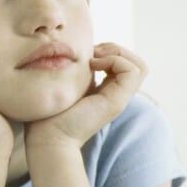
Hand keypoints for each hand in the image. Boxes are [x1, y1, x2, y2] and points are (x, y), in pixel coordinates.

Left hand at [24, 42, 147, 148]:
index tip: (86, 54)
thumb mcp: (63, 86)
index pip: (125, 64)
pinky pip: (132, 71)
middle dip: (116, 49)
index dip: (109, 51)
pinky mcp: (116, 102)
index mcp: (105, 91)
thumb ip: (74, 72)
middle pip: (137, 64)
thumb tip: (74, 51)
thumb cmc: (47, 114)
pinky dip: (114, 60)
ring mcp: (118, 99)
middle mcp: (115, 95)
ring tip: (94, 59)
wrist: (47, 138)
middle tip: (92, 53)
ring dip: (117, 53)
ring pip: (139, 66)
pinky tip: (93, 66)